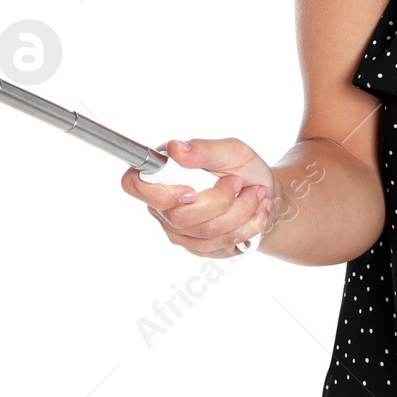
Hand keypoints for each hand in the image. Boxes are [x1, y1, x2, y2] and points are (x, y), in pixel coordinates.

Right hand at [119, 138, 274, 257]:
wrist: (263, 193)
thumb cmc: (242, 167)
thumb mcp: (230, 150)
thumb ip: (203, 149)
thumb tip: (175, 148)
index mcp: (161, 173)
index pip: (133, 185)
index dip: (157, 193)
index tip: (192, 191)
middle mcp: (162, 205)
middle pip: (178, 217)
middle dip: (220, 200)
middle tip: (239, 182)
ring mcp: (178, 230)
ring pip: (205, 233)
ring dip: (240, 213)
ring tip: (254, 195)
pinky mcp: (197, 247)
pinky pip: (220, 245)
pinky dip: (246, 228)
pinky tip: (255, 212)